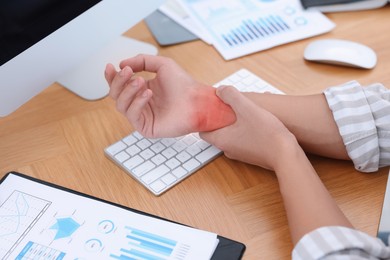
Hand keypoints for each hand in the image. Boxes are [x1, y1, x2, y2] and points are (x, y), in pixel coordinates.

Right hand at [105, 54, 235, 137]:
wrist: (197, 101)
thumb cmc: (184, 85)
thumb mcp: (161, 65)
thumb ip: (141, 60)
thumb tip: (122, 64)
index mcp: (142, 89)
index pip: (120, 84)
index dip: (112, 76)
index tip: (111, 66)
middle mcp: (140, 103)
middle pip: (116, 94)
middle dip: (118, 82)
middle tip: (128, 72)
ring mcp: (142, 116)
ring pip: (121, 105)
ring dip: (128, 90)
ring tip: (141, 81)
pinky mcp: (146, 127)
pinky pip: (132, 115)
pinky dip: (137, 102)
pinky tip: (147, 94)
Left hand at [200, 86, 298, 170]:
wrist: (287, 155)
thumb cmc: (266, 133)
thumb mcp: (247, 108)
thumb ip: (231, 96)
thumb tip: (220, 90)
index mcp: (221, 140)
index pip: (203, 131)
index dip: (206, 117)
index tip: (213, 107)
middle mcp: (228, 149)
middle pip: (218, 131)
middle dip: (222, 117)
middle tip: (230, 105)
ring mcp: (240, 154)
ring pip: (232, 134)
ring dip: (236, 122)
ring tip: (246, 110)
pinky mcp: (252, 154)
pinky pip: (243, 139)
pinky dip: (246, 129)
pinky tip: (258, 120)